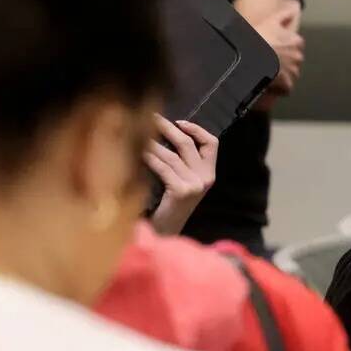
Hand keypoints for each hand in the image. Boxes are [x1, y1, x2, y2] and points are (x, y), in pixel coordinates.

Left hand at [145, 117, 218, 234]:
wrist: (165, 232)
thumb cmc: (169, 205)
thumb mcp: (183, 182)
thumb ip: (182, 163)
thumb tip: (164, 133)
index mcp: (209, 174)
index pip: (212, 144)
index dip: (196, 129)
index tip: (178, 122)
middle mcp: (206, 178)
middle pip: (187, 144)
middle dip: (167, 128)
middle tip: (151, 117)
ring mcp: (195, 185)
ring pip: (171, 155)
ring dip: (152, 142)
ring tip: (138, 133)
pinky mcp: (181, 191)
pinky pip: (162, 167)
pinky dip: (149, 157)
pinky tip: (138, 152)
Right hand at [256, 8, 304, 95]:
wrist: (252, 56)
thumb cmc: (259, 38)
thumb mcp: (271, 21)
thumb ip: (284, 16)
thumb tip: (292, 11)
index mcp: (296, 42)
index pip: (296, 47)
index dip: (283, 50)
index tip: (274, 51)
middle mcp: (298, 56)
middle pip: (293, 62)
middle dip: (283, 64)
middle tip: (268, 63)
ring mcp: (294, 71)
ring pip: (290, 76)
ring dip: (281, 77)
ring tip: (267, 73)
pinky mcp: (287, 84)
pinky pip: (285, 89)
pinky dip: (278, 89)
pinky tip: (269, 84)